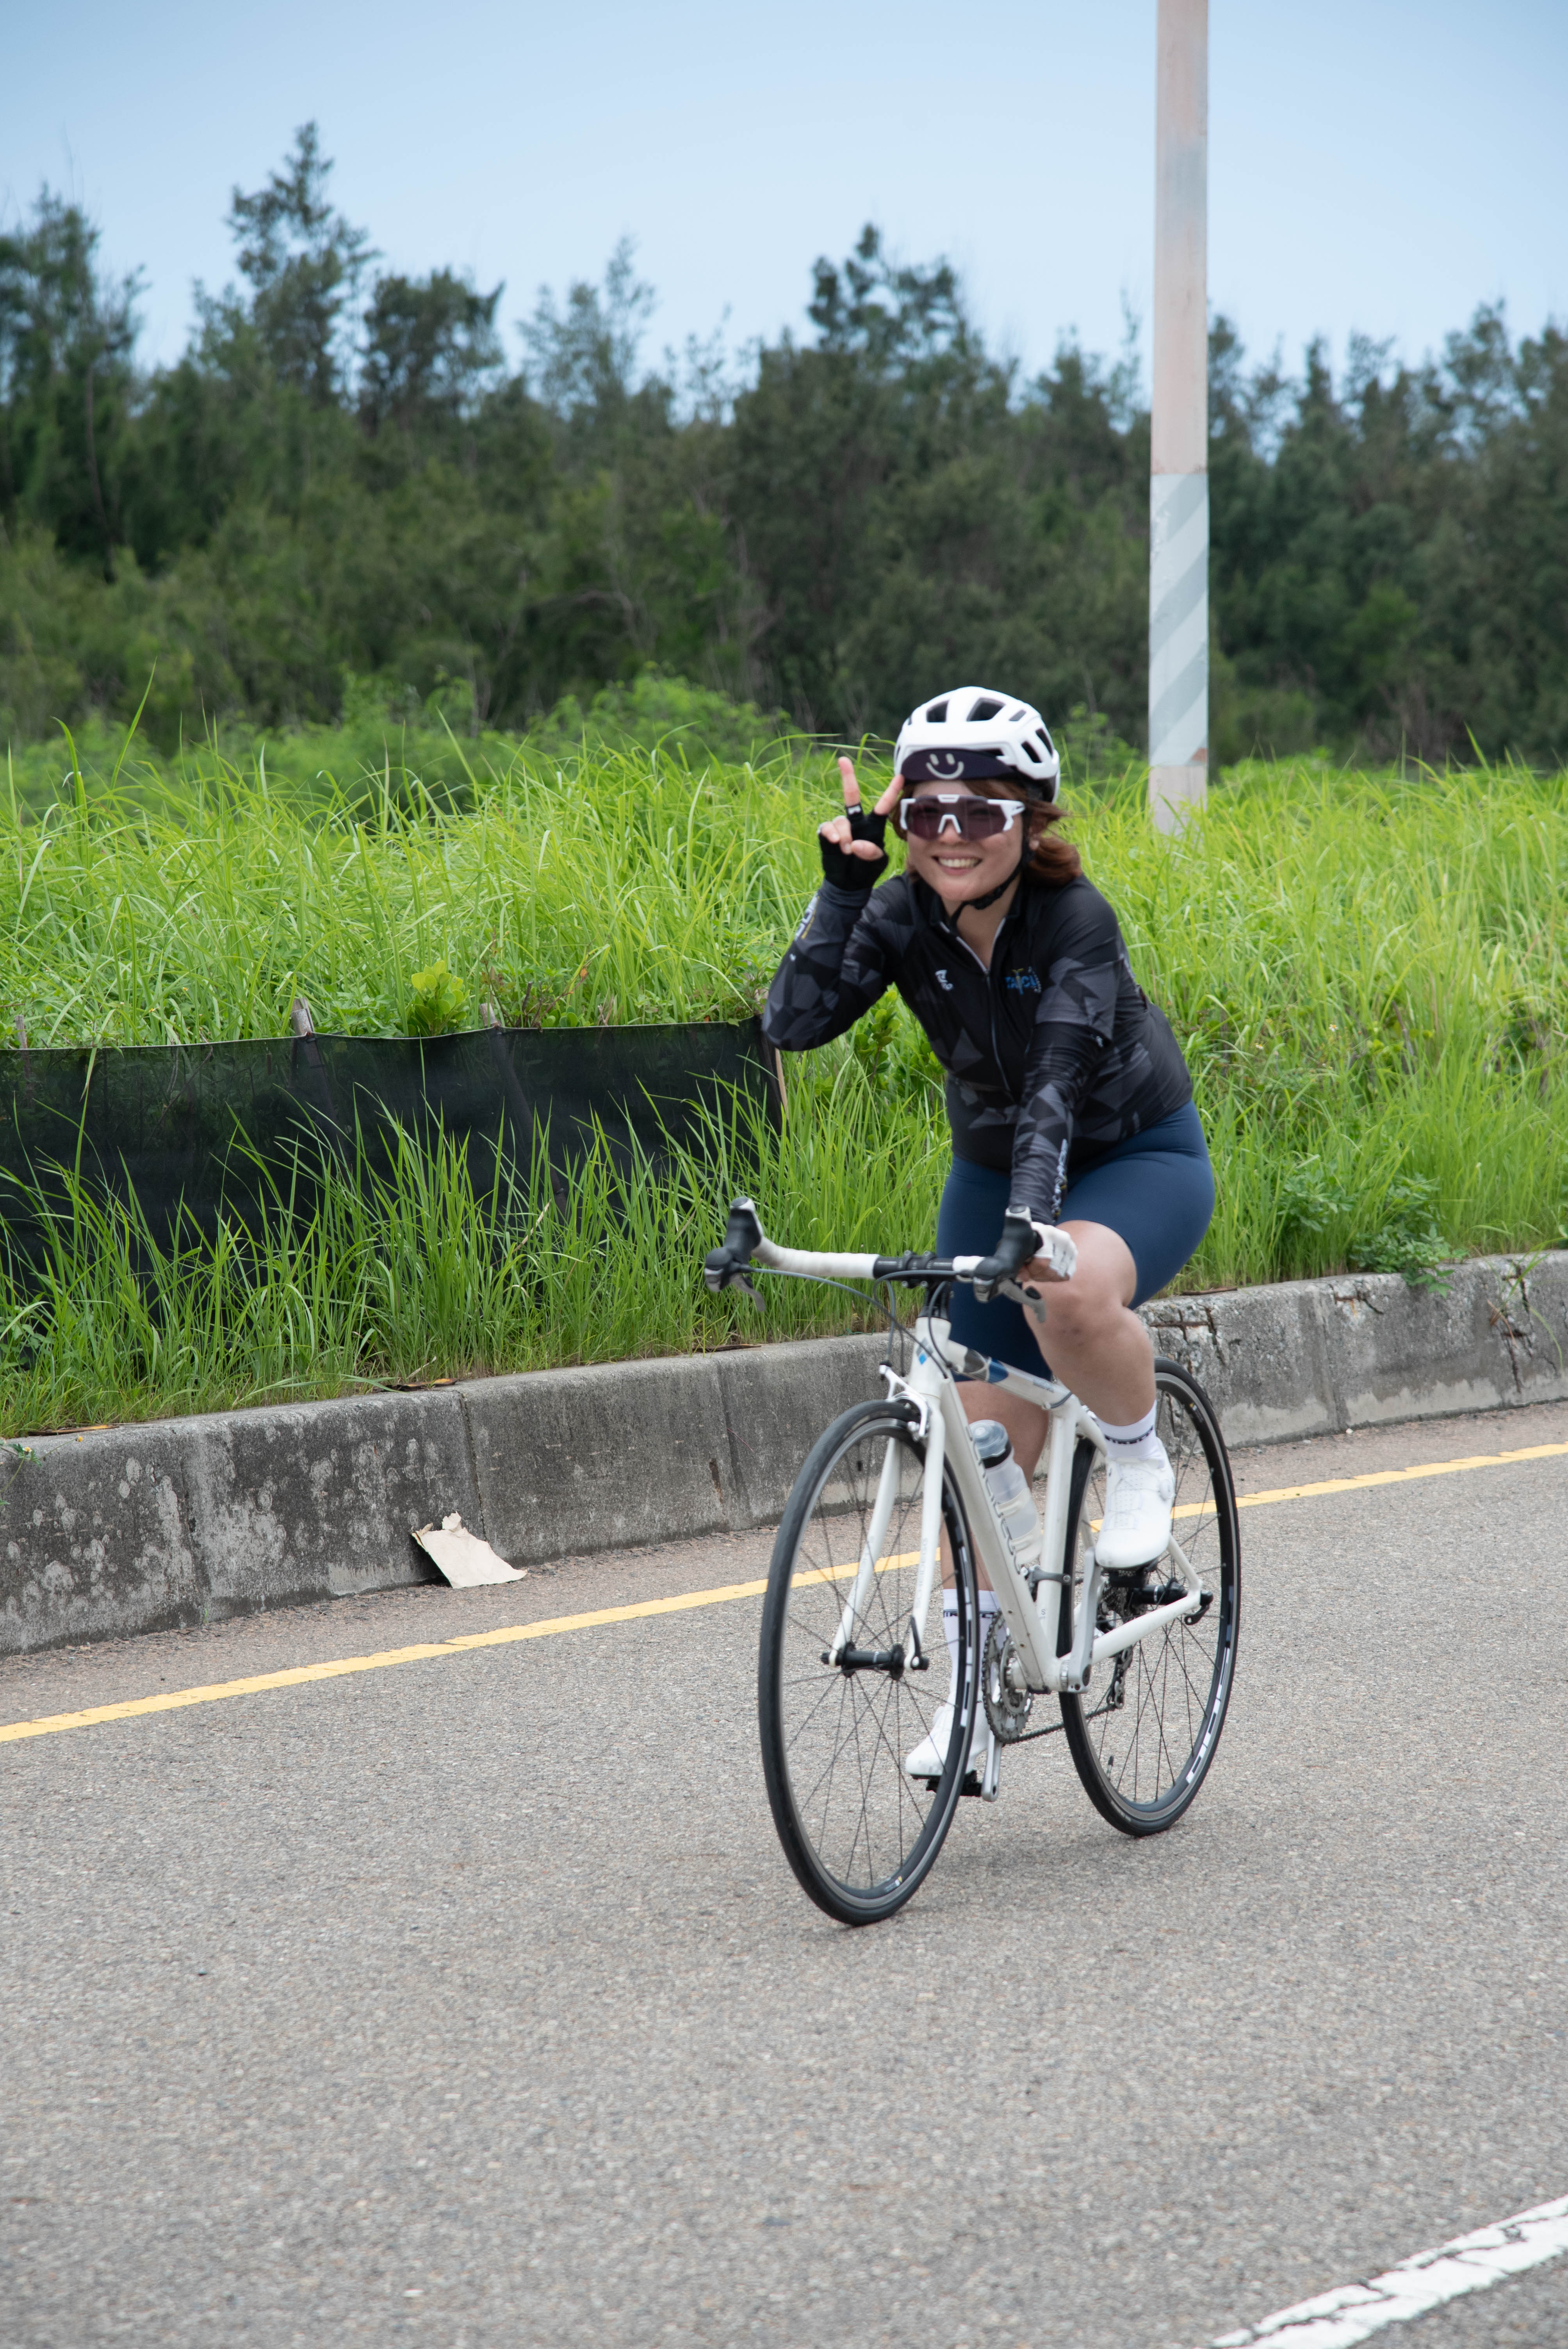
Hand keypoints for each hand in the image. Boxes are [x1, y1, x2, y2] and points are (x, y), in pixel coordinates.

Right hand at [817, 758, 902, 890]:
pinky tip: (836, 843)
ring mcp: (841, 827)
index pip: (883, 806)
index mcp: (873, 827)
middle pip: (851, 796)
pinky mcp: (827, 834)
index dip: (891, 792)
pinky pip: (827, 827)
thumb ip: (871, 853)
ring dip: (845, 836)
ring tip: (848, 852)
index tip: (900, 777)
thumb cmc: (866, 871)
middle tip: (843, 760)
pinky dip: (832, 835)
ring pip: (841, 820)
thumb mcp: (877, 864)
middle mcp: (856, 822)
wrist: (848, 884)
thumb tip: (854, 843)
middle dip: (847, 777)